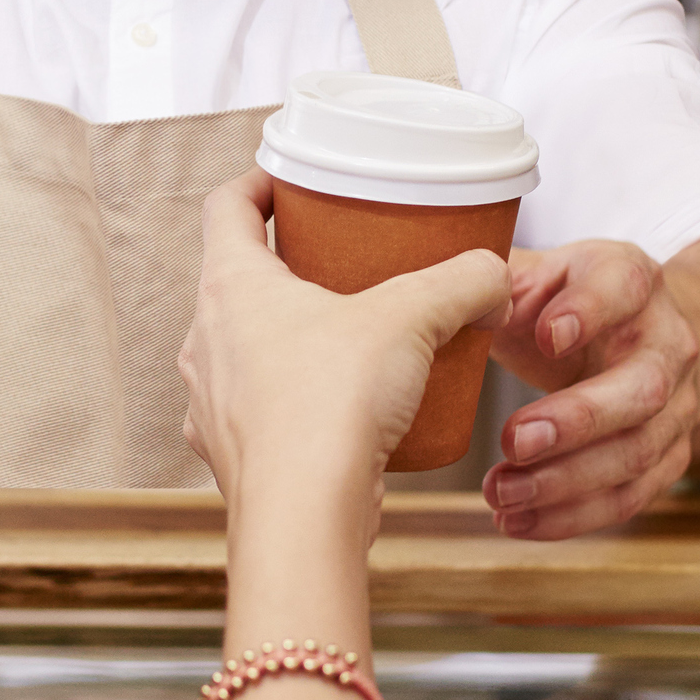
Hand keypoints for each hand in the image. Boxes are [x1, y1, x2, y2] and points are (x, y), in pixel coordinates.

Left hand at [180, 174, 509, 512]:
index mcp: (229, 286)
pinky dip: (301, 400)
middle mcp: (206, 342)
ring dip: (294, 338)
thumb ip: (460, 284)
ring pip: (249, 350)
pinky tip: (349, 411)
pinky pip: (266, 410)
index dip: (258, 183)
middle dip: (290, 266)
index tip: (290, 181)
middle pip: (239, 280)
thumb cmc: (330, 407)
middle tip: (341, 260)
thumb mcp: (411, 318)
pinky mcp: (238, 456)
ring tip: (353, 340)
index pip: (226, 207)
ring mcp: (214, 403)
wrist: (303, 518)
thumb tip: (493, 276)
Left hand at [484, 242, 699, 539]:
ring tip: (502, 492)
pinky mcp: (668, 457)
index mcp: (632, 281)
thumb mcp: (536, 275)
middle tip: (513, 441)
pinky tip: (520, 521)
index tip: (548, 336)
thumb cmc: (564, 304)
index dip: (590, 311)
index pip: (624, 288)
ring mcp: (676, 406)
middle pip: (643, 388)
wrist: (636, 342)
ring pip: (637, 451)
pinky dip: (573, 516)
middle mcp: (666, 343)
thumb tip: (447, 289)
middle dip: (579, 419)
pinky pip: (630, 496)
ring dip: (567, 481)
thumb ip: (493, 279)